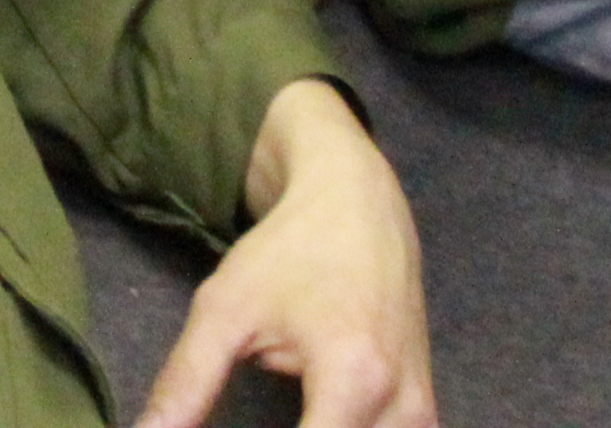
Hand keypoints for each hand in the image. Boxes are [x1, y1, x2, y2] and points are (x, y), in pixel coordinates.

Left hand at [139, 81, 434, 427]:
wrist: (360, 205)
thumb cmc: (288, 252)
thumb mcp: (224, 309)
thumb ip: (185, 383)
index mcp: (354, 380)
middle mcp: (404, 408)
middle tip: (248, 407)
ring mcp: (423, 415)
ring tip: (278, 417)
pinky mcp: (425, 415)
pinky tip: (306, 423)